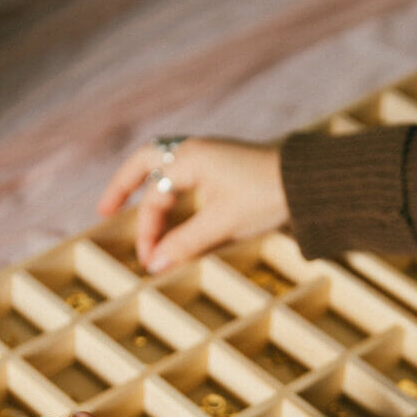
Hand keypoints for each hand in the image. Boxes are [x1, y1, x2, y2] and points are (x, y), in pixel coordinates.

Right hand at [97, 137, 288, 272]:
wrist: (311, 182)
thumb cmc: (266, 196)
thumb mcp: (222, 224)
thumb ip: (185, 244)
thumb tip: (153, 265)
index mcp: (190, 158)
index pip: (154, 193)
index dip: (146, 228)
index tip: (148, 258)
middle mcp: (196, 151)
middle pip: (147, 163)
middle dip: (125, 187)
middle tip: (105, 209)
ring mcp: (211, 156)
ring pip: (167, 168)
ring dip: (152, 192)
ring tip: (139, 213)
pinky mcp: (226, 167)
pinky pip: (187, 175)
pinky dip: (173, 193)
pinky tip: (173, 210)